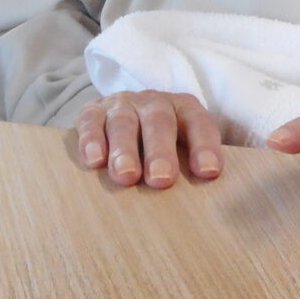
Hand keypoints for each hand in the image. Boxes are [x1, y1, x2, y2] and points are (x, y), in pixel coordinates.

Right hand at [75, 90, 223, 188]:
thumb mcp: (184, 149)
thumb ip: (196, 167)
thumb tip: (208, 195)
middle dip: (161, 151)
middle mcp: (154, 103)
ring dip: (124, 149)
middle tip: (161, 179)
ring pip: (124, 122)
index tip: (208, 172)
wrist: (124, 118)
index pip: (199, 124)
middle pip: (160, 122)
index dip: (204, 146)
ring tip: (126, 176)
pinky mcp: (93, 111)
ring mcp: (122, 105)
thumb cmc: (163, 147)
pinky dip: (91, 140)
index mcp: (184, 109)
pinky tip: (94, 161)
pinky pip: (91, 122)